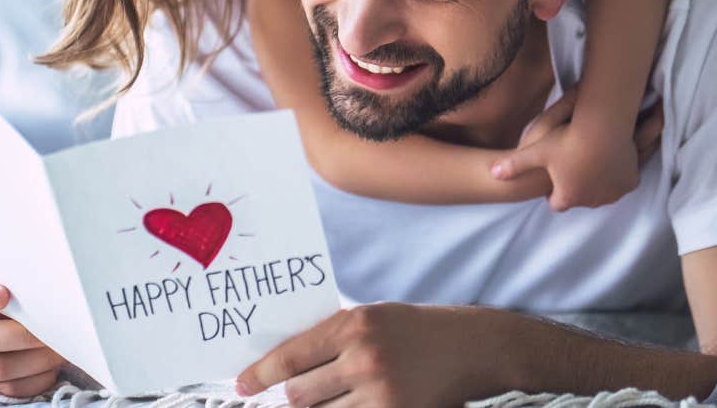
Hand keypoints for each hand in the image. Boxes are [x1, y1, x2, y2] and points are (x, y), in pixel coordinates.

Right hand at [0, 277, 65, 397]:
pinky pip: (10, 389)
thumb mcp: (3, 297)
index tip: (4, 294)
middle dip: (22, 335)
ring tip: (59, 349)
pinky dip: (36, 378)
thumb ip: (17, 292)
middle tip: (53, 329)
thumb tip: (49, 292)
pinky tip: (51, 367)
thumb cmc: (5, 314)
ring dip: (36, 359)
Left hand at [236, 303, 512, 406]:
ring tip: (337, 396)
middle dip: (294, 398)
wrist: (473, 346)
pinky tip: (353, 405)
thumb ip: (334, 337)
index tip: (242, 386)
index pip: (291, 356)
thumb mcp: (374, 318)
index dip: (260, 374)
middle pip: (300, 394)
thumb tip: (288, 362)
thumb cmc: (418, 329)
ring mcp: (381, 391)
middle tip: (298, 395)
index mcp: (353, 324)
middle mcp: (363, 357)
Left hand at [489, 89, 663, 210]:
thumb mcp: (536, 151)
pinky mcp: (630, 182)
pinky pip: (621, 181)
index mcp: (567, 197)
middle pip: (580, 197)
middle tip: (573, 164)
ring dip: (597, 181)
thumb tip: (491, 174)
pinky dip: (616, 174)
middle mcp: (591, 201)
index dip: (553, 190)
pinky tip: (610, 158)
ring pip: (602, 191)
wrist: (603, 128)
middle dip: (576, 186)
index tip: (553, 176)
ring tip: (592, 159)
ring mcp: (613, 193)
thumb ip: (514, 164)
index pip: (557, 203)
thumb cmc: (566, 140)